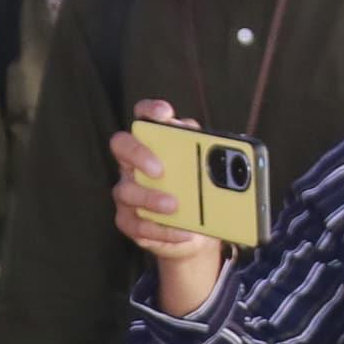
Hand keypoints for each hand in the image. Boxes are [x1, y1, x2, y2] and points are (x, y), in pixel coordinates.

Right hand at [111, 101, 226, 320]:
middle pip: (121, 146)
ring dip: (150, 198)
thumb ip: (208, 155)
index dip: (149, 110)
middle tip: (160, 169)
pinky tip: (184, 232)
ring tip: (175, 205)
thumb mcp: (207, 171)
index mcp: (153, 143)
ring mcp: (127, 192)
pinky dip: (163, 230)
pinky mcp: (128, 221)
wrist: (194, 233)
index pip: (143, 116)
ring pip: (126, 190)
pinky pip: (138, 225)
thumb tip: (222, 149)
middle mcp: (133, 164)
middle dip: (138, 153)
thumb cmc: (198, 193)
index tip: (165, 114)